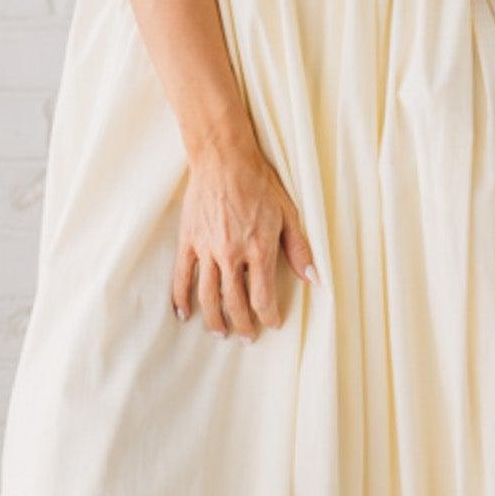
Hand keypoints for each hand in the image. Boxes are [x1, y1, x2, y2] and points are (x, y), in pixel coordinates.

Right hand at [172, 136, 317, 340]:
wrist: (223, 159)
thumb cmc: (259, 182)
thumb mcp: (288, 213)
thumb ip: (300, 249)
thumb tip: (313, 278)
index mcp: (258, 250)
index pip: (262, 297)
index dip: (268, 316)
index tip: (272, 324)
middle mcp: (231, 255)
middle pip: (235, 302)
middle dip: (243, 324)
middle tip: (247, 336)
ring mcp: (206, 249)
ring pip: (208, 295)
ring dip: (214, 319)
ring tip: (220, 332)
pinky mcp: (188, 241)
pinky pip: (181, 276)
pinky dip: (181, 298)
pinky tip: (184, 314)